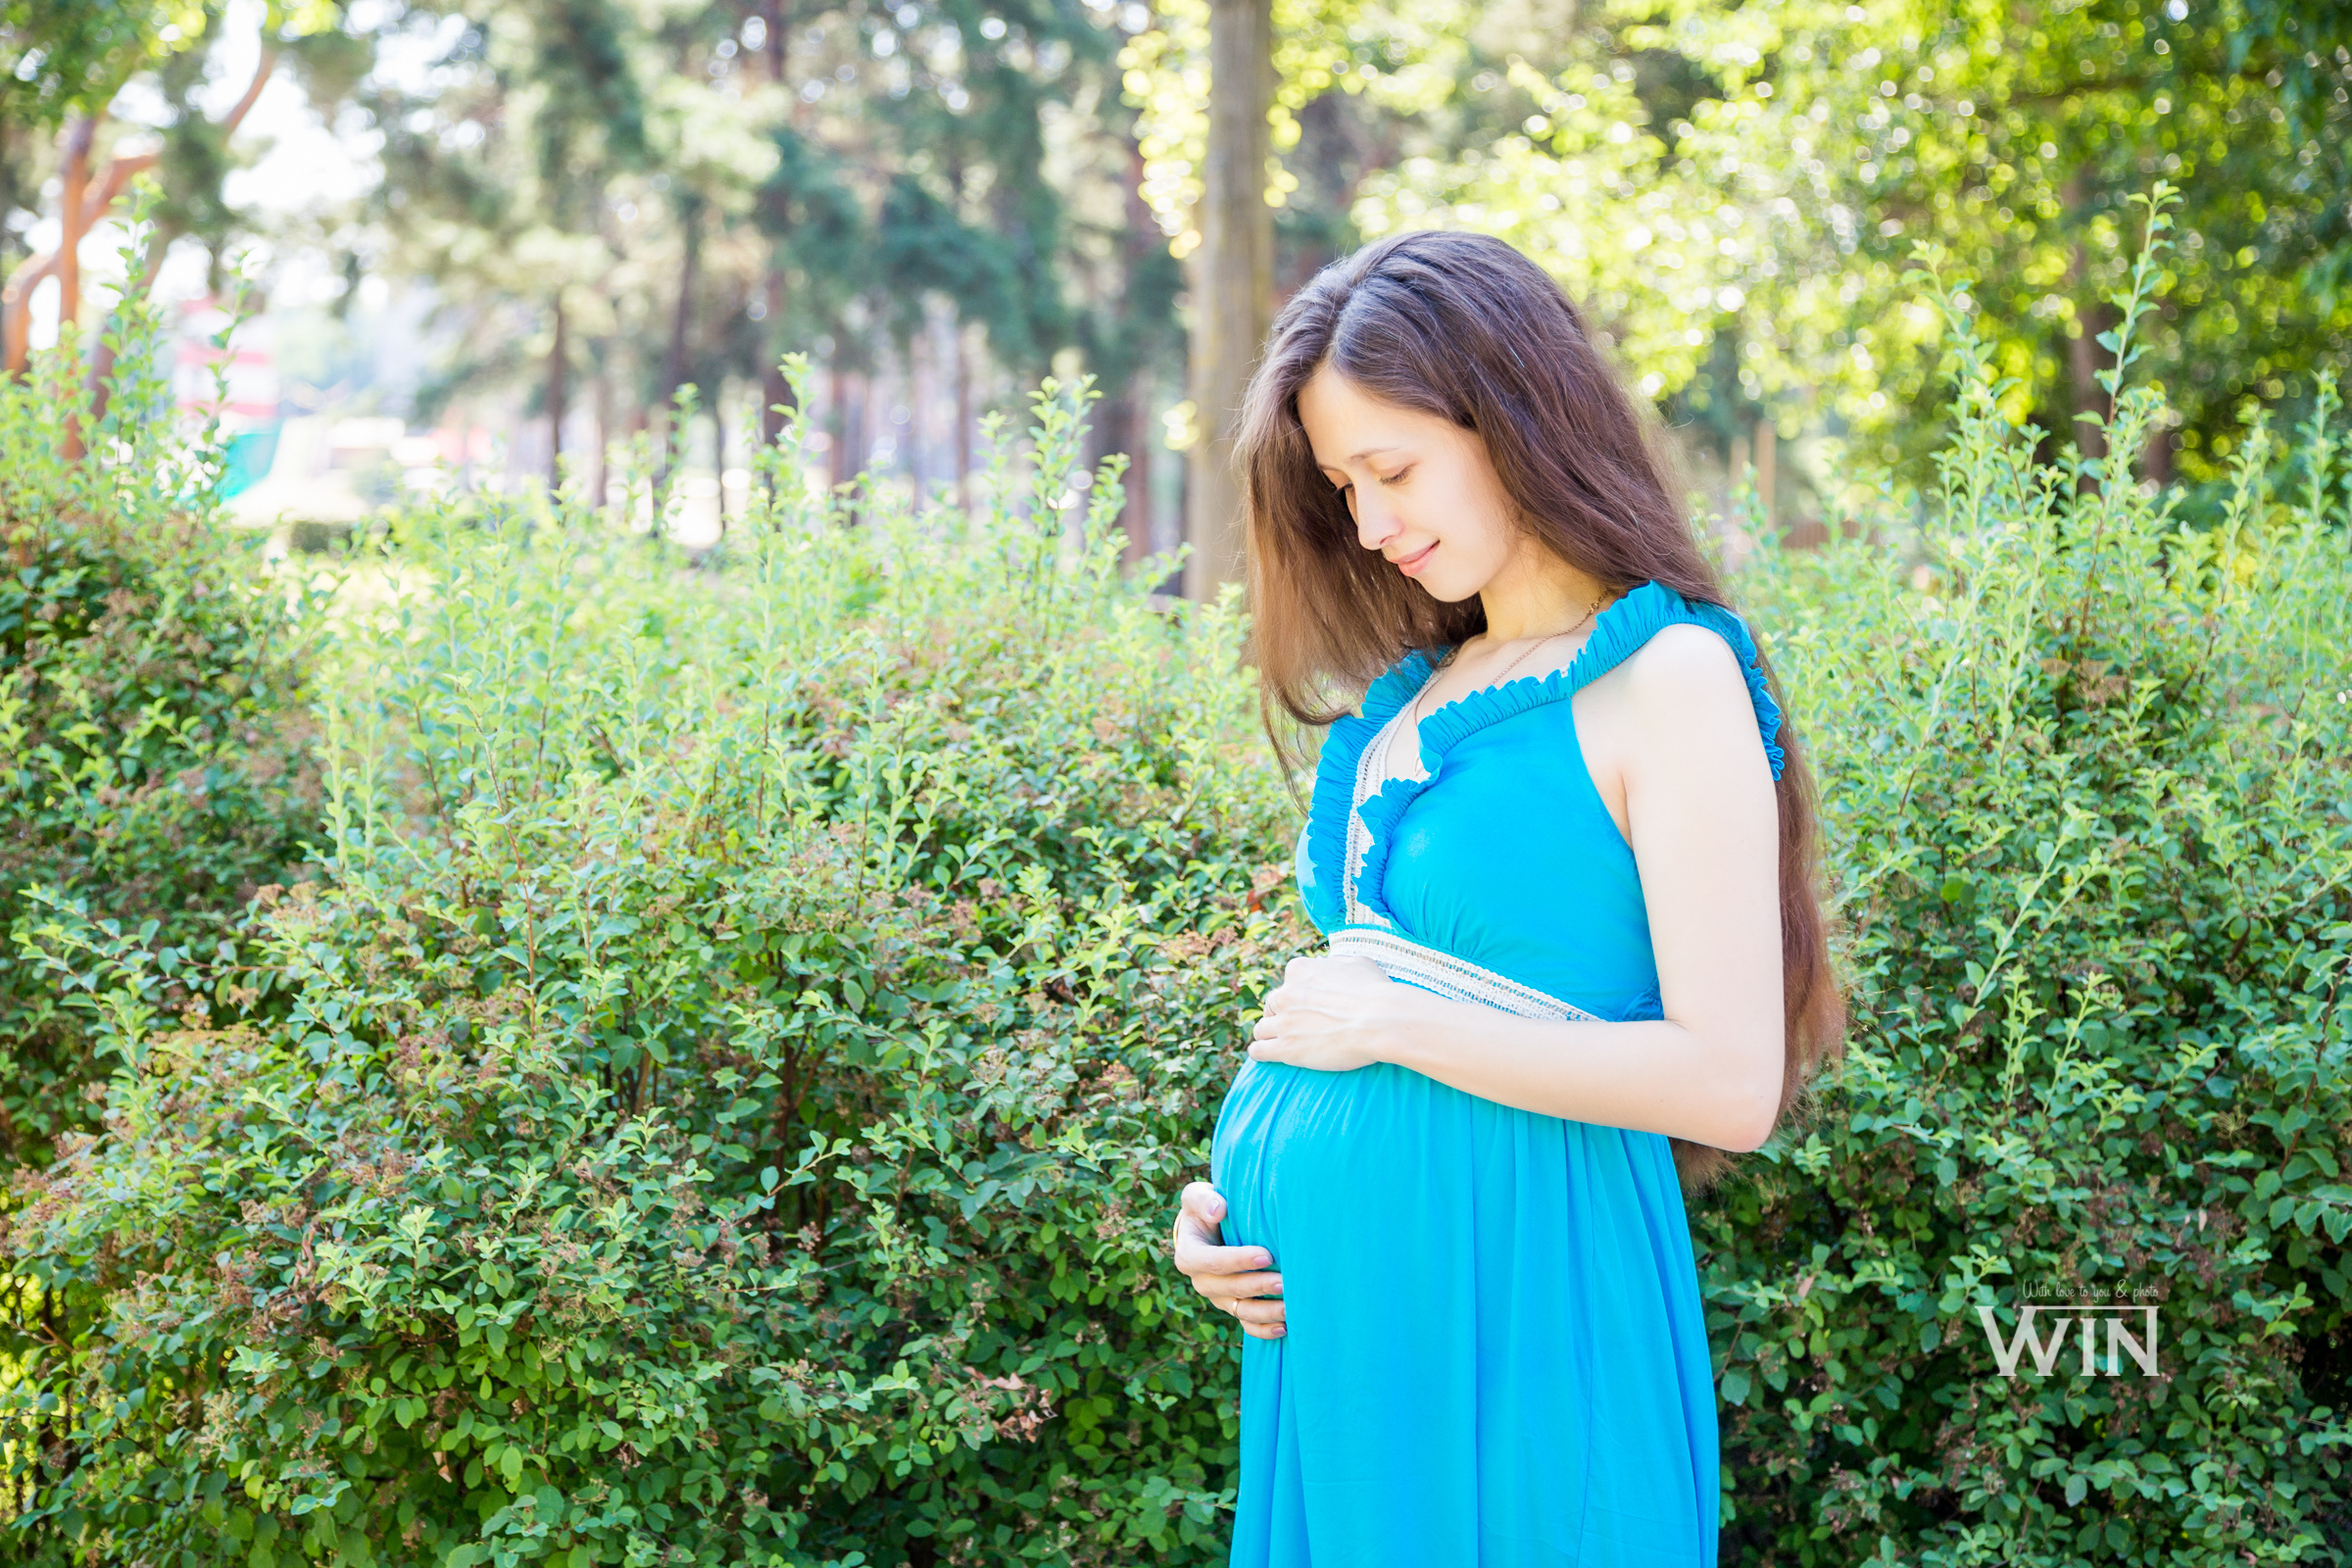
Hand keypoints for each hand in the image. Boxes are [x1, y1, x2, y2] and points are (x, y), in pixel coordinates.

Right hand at [1171, 1180, 1284, 1338]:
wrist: (1209, 1228)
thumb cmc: (1206, 1209)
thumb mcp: (1197, 1197)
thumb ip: (1202, 1200)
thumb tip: (1218, 1210)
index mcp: (1190, 1255)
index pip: (1212, 1262)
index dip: (1238, 1260)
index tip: (1266, 1255)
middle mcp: (1201, 1281)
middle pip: (1230, 1289)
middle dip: (1258, 1286)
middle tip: (1285, 1281)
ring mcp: (1218, 1297)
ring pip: (1241, 1311)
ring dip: (1265, 1311)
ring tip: (1290, 1307)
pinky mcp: (1232, 1307)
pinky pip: (1246, 1324)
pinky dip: (1264, 1329)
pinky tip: (1284, 1326)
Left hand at [1246, 953, 1406, 1071]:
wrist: (1379, 1021)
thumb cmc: (1374, 991)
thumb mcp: (1355, 962)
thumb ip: (1334, 964)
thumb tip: (1328, 965)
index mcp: (1299, 970)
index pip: (1288, 983)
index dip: (1297, 996)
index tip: (1308, 1005)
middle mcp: (1286, 994)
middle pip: (1271, 1006)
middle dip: (1281, 1015)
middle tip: (1296, 1025)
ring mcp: (1283, 1022)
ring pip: (1261, 1028)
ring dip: (1269, 1034)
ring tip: (1278, 1042)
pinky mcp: (1286, 1048)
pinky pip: (1259, 1051)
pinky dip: (1260, 1052)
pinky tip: (1265, 1054)